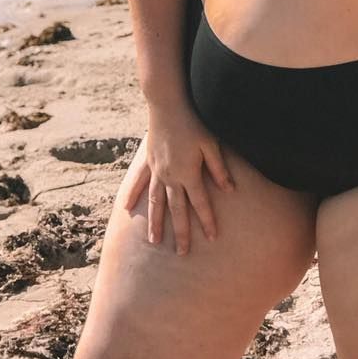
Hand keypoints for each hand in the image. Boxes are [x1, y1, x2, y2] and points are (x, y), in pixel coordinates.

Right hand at [121, 104, 234, 254]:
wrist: (168, 105)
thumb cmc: (194, 122)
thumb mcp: (211, 144)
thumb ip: (219, 169)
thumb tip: (230, 190)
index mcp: (189, 174)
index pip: (200, 204)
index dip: (207, 221)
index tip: (212, 238)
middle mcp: (171, 177)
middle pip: (176, 210)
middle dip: (181, 233)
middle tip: (182, 253)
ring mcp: (157, 171)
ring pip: (156, 202)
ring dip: (155, 223)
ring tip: (154, 241)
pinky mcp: (148, 162)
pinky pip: (138, 183)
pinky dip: (132, 196)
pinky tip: (127, 209)